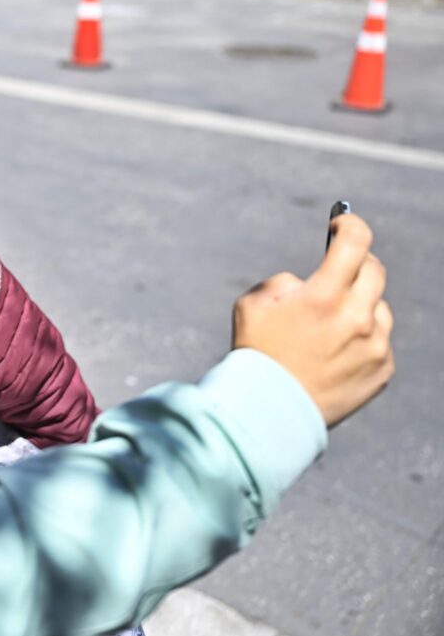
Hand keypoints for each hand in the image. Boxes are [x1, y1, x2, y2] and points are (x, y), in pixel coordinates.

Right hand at [232, 214, 393, 425]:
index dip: (349, 224)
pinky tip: (333, 355)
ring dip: (358, 307)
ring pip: (378, 308)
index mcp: (324, 296)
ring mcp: (375, 346)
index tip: (340, 224)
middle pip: (374, 270)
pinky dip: (361, 340)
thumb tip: (307, 281)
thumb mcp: (252, 304)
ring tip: (328, 328)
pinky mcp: (382, 370)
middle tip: (340, 269)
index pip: (355, 241)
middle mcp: (357, 318)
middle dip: (356, 263)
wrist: (268, 412)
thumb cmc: (255, 354)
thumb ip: (285, 281)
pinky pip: (379, 341)